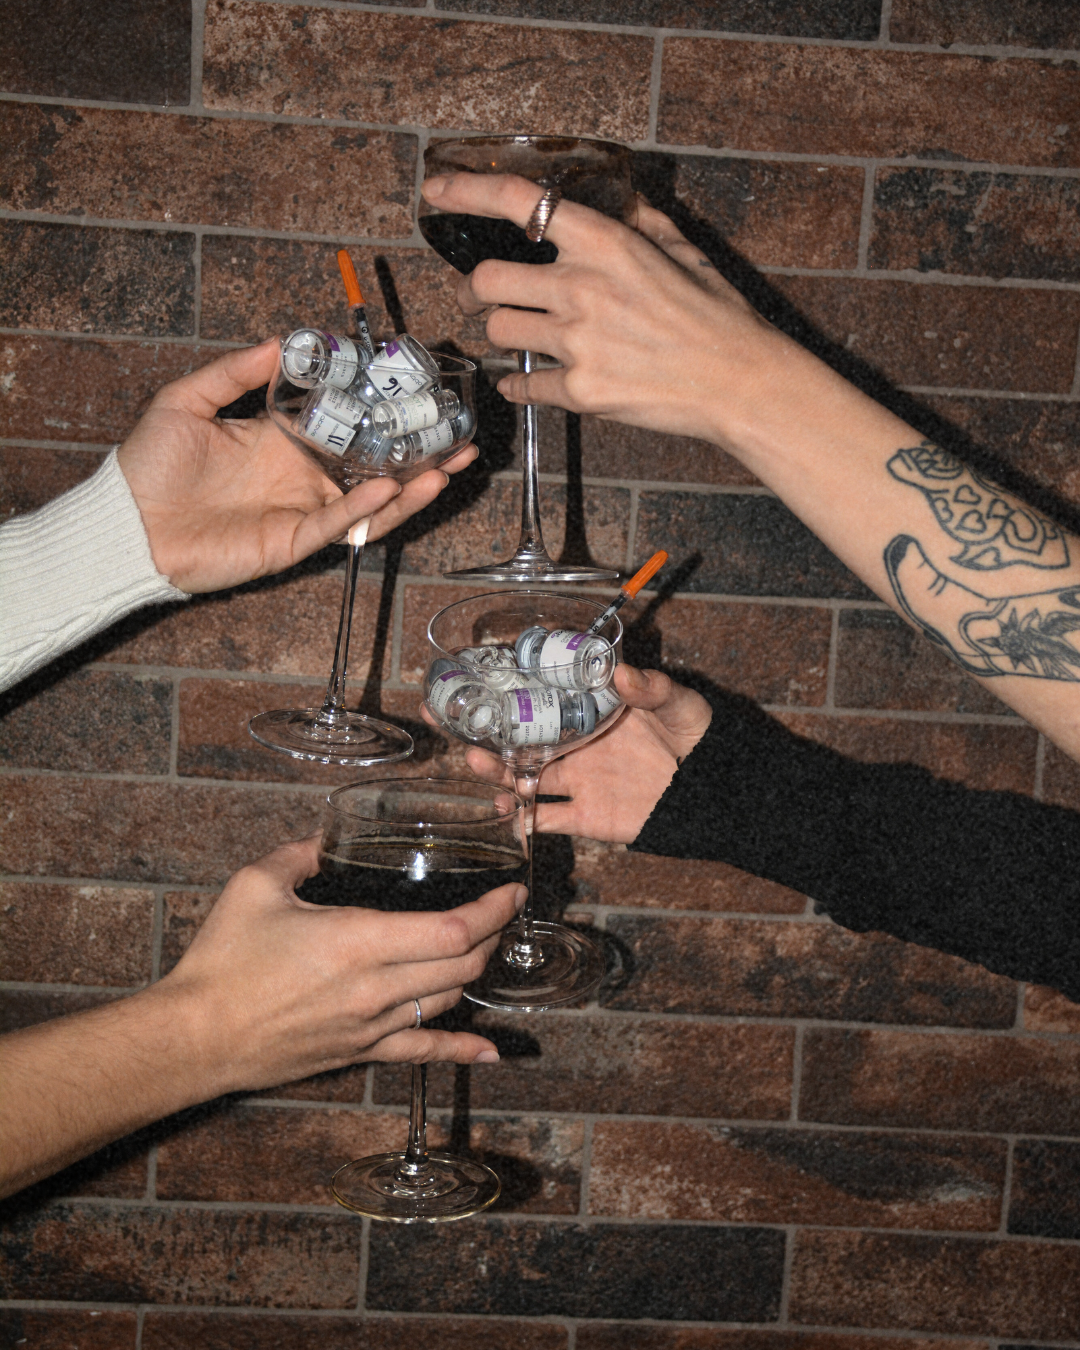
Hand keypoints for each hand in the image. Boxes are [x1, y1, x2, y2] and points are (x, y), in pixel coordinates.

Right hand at [0, 835, 524, 1196]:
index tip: (512, 890)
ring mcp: (371, 1026)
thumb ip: (298, 854)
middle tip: (502, 910)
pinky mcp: (358, 1052)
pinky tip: (490, 1051)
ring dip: (475, 972)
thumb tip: (323, 838)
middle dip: (494, 934)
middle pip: (463, 965)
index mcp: (358, 941)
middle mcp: (376, 988)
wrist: (194, 1037)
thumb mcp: (254, 886)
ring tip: (485, 946)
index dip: (494, 909)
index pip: (453, 929)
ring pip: (448, 1001)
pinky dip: (461, 1048)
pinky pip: (421, 1052)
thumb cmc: (221, 961)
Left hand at [117, 339, 477, 592]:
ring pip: (370, 502)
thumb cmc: (148, 466)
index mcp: (280, 442)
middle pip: (373, 467)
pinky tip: (392, 486)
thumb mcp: (187, 401)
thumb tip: (280, 342)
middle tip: (458, 436)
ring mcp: (301, 511)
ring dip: (411, 488)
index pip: (345, 425)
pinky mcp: (292, 541)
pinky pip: (338, 525)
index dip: (381, 413)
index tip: (413, 392)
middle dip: (418, 455)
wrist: (127, 524)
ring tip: (447, 464)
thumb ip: (234, 373)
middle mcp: (300, 477)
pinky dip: (366, 509)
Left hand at [421, 173, 786, 448]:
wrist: (740, 382)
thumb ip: (641, 223)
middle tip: (473, 297)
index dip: (466, 192)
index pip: (519, 203)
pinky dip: (516, 386)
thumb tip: (619, 202)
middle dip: (470, 290)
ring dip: (496, 334)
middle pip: (486, 281)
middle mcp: (583, 288)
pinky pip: (523, 385)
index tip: (435, 192)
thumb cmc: (717, 317)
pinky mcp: (582, 391)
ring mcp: (579, 343)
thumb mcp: (682, 251)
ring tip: (511, 337)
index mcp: (606, 243)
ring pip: (498, 332)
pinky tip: (523, 383)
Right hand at [460, 665, 711, 843]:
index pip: (541, 699)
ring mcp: (578, 781)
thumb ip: (652, 689)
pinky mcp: (586, 817)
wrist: (717, 795)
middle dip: (484, 734)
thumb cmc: (701, 739)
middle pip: (519, 740)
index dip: (507, 693)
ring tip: (479, 764)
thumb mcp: (679, 705)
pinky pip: (546, 822)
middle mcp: (576, 745)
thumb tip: (621, 672)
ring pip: (523, 779)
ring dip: (497, 774)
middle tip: (453, 724)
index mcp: (591, 712)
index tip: (473, 682)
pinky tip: (506, 818)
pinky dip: (523, 823)